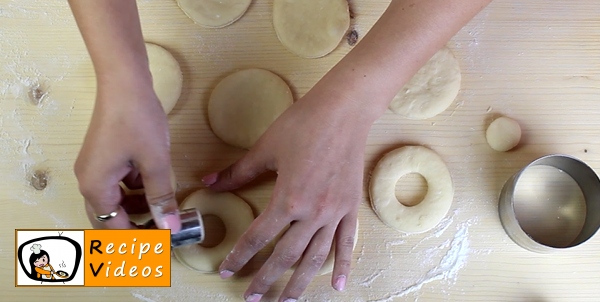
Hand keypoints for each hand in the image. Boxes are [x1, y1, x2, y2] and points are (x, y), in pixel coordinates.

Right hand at [74, 79, 180, 232]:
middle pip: (110, 218)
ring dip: (138, 208)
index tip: (162, 246)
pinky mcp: (105, 158)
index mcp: (96, 187)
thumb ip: (161, 197)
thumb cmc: (137, 120)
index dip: (138, 240)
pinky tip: (157, 185)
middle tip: (162, 234)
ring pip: (116, 201)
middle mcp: (89, 181)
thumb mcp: (155, 162)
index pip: (114, 228)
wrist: (124, 82)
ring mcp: (95, 168)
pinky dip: (137, 190)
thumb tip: (169, 228)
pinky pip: (120, 184)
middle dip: (135, 228)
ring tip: (165, 210)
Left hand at [203, 86, 375, 300]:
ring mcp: (334, 213)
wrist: (343, 111)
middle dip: (265, 279)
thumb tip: (208, 182)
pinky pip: (347, 243)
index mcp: (288, 199)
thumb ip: (238, 172)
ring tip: (285, 301)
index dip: (240, 255)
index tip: (227, 270)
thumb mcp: (266, 149)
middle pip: (286, 256)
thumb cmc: (303, 125)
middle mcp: (313, 213)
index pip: (259, 237)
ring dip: (299, 283)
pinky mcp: (350, 208)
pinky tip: (338, 286)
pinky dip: (343, 265)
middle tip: (252, 298)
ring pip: (315, 257)